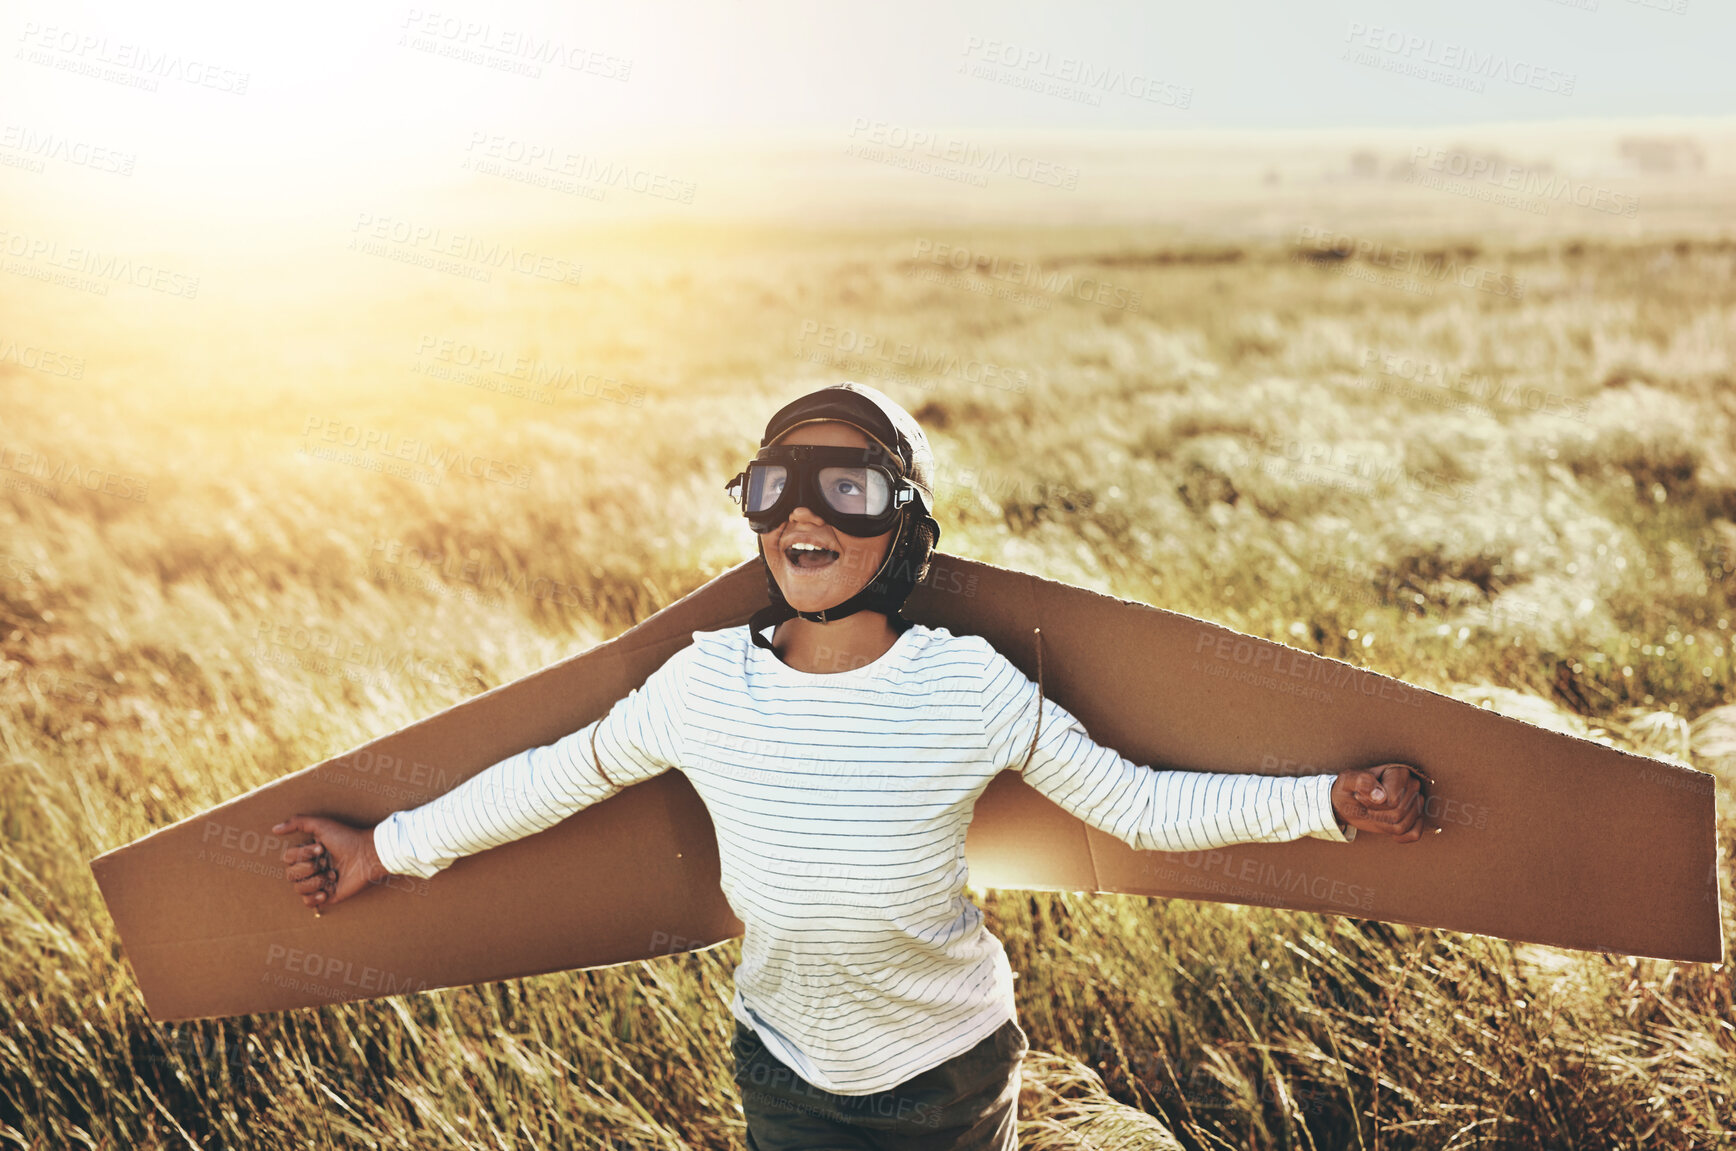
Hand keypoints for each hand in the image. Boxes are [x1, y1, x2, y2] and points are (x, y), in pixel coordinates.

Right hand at [274, 815, 389, 912]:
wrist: (368, 855)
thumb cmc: (347, 838)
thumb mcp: (321, 824)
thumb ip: (297, 822)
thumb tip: (274, 829)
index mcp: (308, 852)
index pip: (287, 858)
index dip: (302, 854)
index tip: (322, 848)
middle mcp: (311, 867)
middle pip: (290, 875)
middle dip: (308, 868)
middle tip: (326, 862)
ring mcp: (318, 882)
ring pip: (298, 889)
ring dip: (315, 881)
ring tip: (332, 875)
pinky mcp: (327, 895)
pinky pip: (308, 903)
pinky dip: (314, 897)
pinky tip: (327, 890)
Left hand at [1332, 763, 1428, 842]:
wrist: (1349, 801)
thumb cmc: (1349, 788)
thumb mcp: (1347, 781)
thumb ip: (1360, 781)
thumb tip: (1380, 796)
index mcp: (1398, 772)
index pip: (1393, 800)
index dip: (1373, 804)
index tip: (1360, 796)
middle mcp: (1412, 785)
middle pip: (1398, 813)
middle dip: (1376, 815)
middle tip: (1366, 807)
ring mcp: (1416, 802)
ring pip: (1402, 826)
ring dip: (1382, 825)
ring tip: (1373, 813)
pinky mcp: (1416, 817)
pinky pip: (1413, 834)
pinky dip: (1398, 836)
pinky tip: (1386, 826)